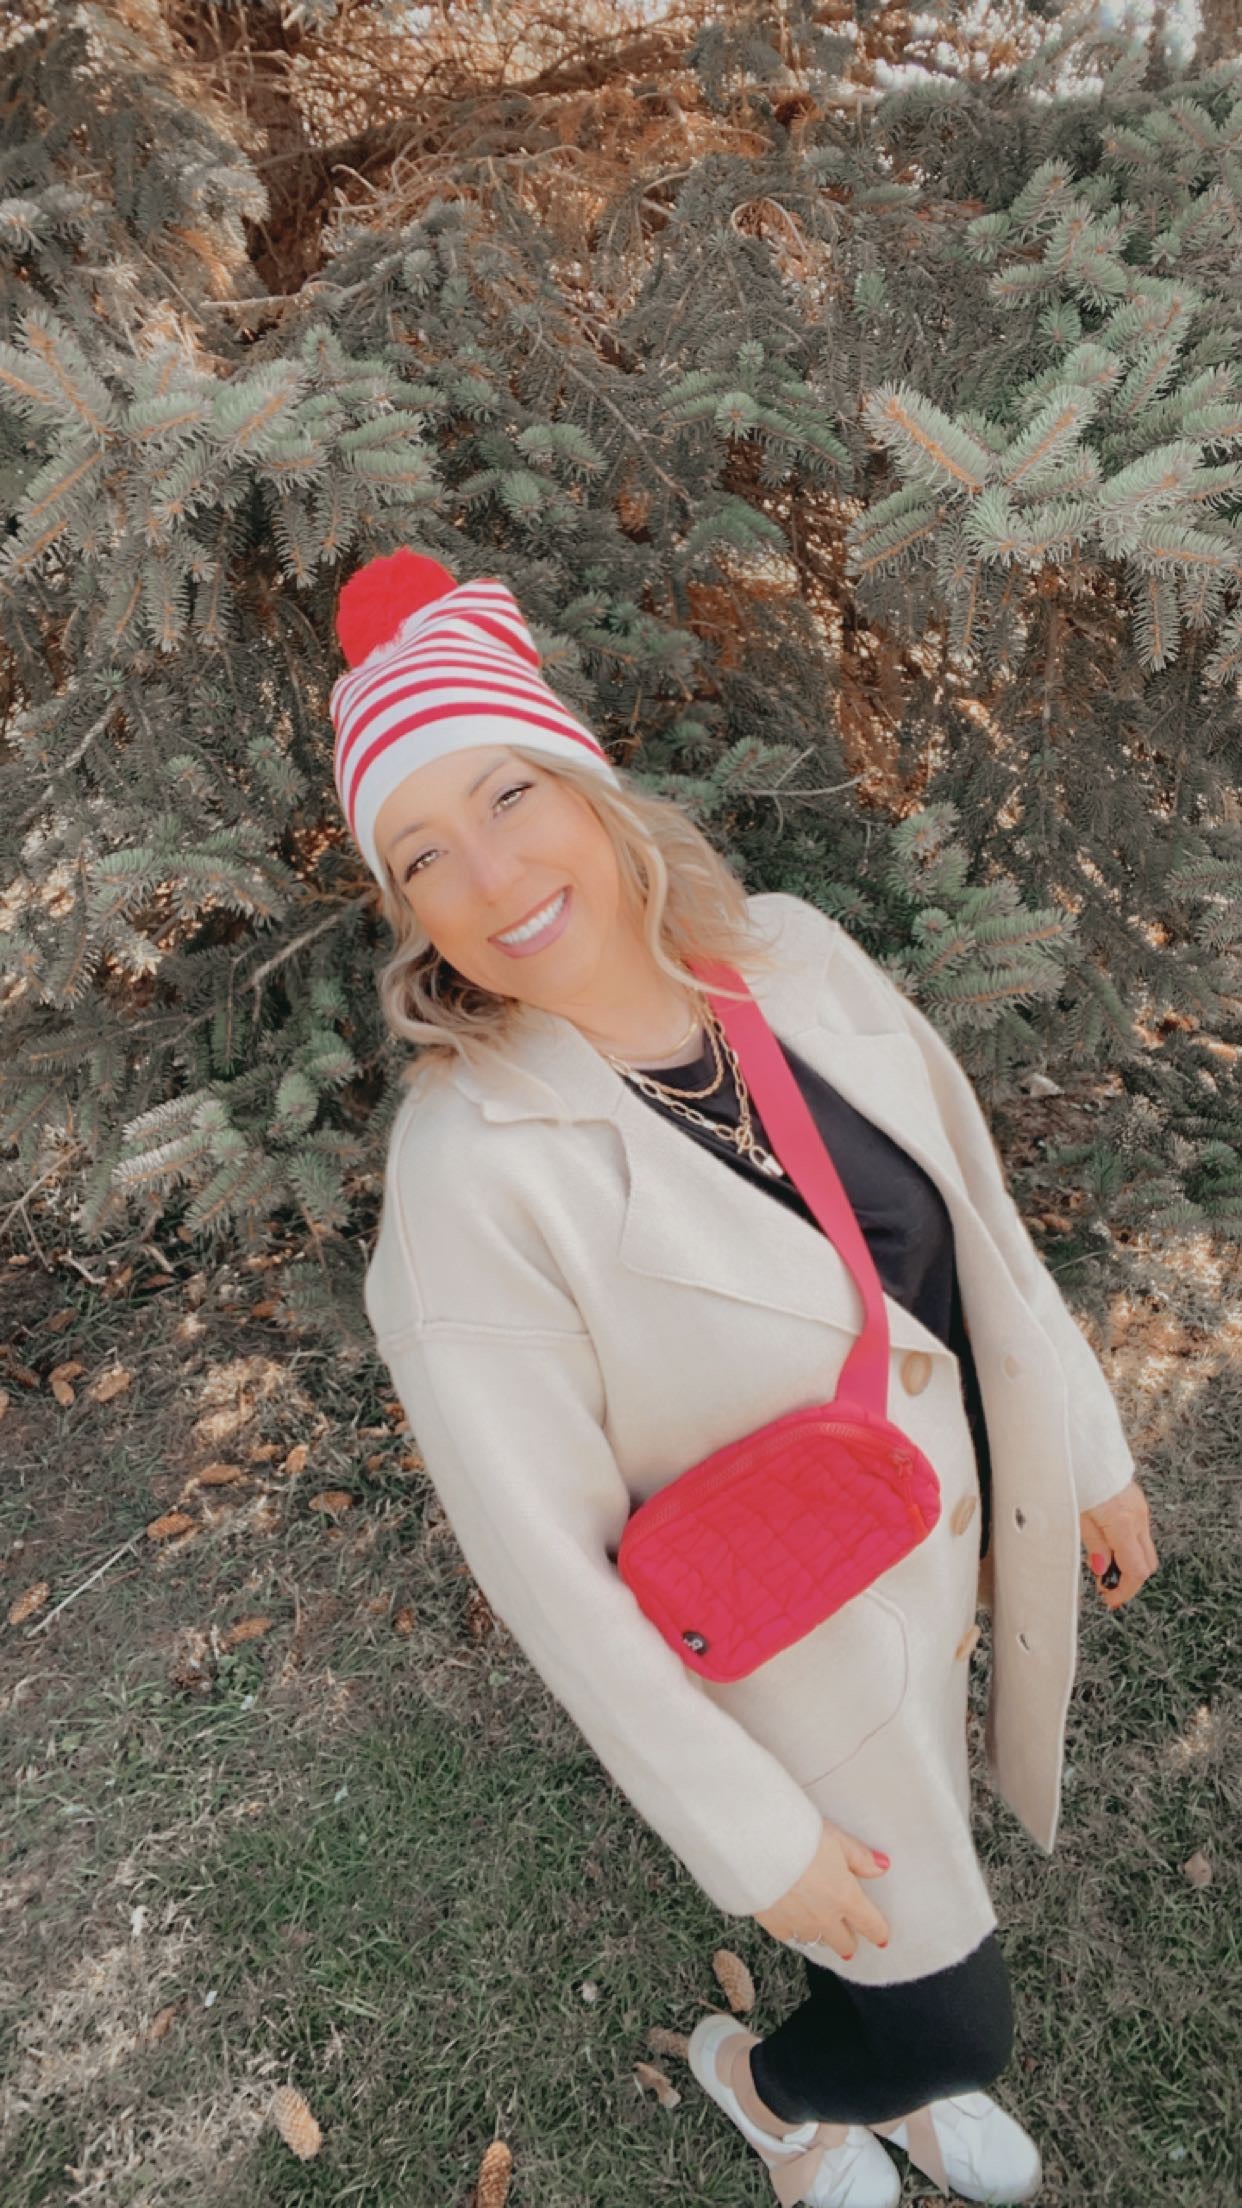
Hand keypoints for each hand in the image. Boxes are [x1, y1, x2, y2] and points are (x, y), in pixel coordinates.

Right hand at [752, 1817, 890, 1960]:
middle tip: (847, 1934)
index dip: (878, 1932)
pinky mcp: (774, 1924)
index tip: (881, 1936)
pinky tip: (791, 1921)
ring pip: (815, 1941)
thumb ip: (859, 1857)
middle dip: (848, 1939)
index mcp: (845, 1897)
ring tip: (818, 1925)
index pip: (871, 1924)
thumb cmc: (798, 1836)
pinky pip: (789, 1936)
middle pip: (843, 1943)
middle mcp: (825, 1917)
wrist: (757, 1847)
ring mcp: (799, 1924)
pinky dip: (793, 1931)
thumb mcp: (836, 1838)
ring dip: (820, 1934)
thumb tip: (881, 1868)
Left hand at [1080, 1478, 1157, 1611]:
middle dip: (1128, 1578)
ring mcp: (1140, 1508)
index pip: (1136, 1571)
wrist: (1083, 1445)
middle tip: (1104, 1585)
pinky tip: (1106, 1542)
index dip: (1124, 1591)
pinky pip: (1138, 1531)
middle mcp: (1138, 1517)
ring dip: (1127, 1561)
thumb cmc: (1075, 1476)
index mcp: (1123, 1523)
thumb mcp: (1076, 1516)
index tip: (1109, 1599)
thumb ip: (1093, 1545)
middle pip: (1146, 1563)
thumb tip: (1102, 1571)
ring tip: (1100, 1563)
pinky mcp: (1136, 1500)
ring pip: (1144, 1547)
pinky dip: (1126, 1544)